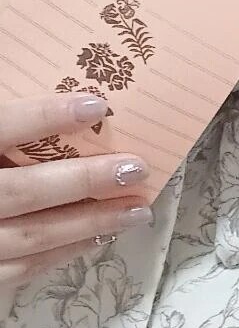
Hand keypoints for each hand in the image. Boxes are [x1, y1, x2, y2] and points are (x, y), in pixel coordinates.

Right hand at [0, 92, 151, 286]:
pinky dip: (63, 254)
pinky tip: (98, 238)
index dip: (45, 116)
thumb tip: (30, 58)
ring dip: (90, 225)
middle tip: (134, 167)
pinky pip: (21, 270)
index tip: (97, 104)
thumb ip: (3, 101)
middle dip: (84, 182)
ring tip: (137, 209)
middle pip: (23, 191)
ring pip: (31, 237)